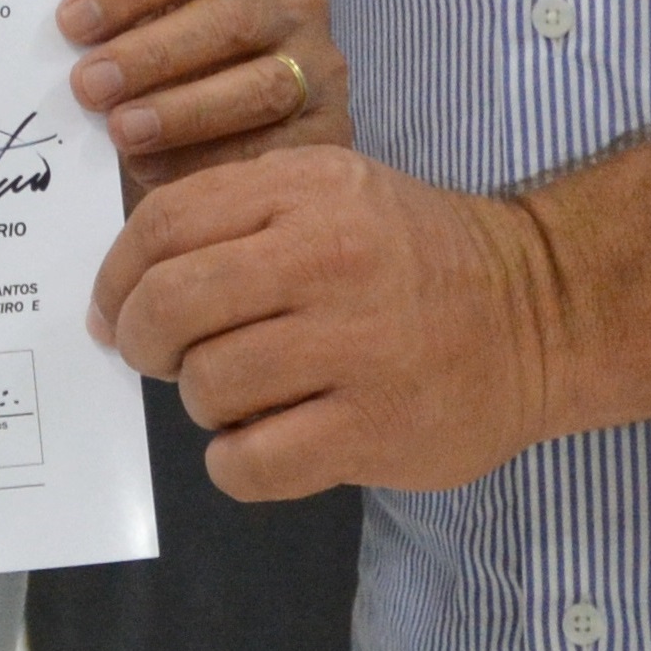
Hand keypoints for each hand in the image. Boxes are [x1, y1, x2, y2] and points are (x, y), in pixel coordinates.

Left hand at [60, 0, 344, 191]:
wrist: (265, 121)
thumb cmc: (186, 62)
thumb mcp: (164, 21)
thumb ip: (126, 29)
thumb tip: (69, 55)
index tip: (71, 22)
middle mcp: (294, 3)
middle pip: (230, 19)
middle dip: (153, 54)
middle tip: (90, 86)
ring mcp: (321, 67)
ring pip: (261, 85)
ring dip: (184, 112)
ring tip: (122, 133)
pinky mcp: (333, 130)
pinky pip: (278, 151)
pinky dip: (216, 164)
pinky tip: (162, 175)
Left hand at [89, 147, 557, 496]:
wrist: (538, 310)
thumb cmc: (413, 254)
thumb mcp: (333, 193)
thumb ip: (239, 218)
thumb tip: (128, 287)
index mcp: (306, 189)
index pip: (166, 222)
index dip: (117, 274)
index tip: (112, 309)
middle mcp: (326, 257)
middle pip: (173, 304)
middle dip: (142, 341)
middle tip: (156, 357)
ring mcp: (355, 345)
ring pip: (208, 384)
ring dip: (201, 400)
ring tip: (237, 394)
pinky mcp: (374, 428)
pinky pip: (252, 460)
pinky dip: (234, 461)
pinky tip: (260, 442)